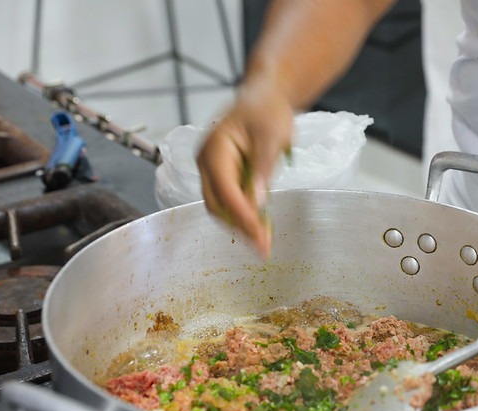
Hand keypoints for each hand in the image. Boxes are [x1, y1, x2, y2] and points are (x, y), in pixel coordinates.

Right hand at [196, 76, 292, 257]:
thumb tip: (256, 202)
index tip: (260, 236)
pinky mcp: (220, 175)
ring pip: (219, 207)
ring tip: (263, 242)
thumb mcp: (271, 136)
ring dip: (239, 225)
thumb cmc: (267, 110)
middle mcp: (206, 162)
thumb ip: (263, 168)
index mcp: (214, 149)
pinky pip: (227, 200)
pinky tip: (259, 226)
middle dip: (239, 227)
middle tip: (263, 247)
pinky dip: (241, 215)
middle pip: (216, 204)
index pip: (225, 191)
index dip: (242, 216)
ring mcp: (210, 169)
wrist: (264, 97)